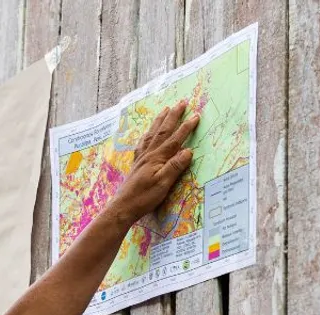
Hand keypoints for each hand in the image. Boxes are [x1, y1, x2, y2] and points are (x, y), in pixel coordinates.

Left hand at [106, 102, 200, 223]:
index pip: (175, 139)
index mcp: (157, 158)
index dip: (186, 127)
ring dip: (160, 121)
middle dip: (173, 116)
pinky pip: (143, 143)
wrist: (124, 206)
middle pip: (163, 131)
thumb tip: (188, 151)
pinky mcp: (137, 164)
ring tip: (165, 110)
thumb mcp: (163, 184)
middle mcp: (149, 154)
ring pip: (152, 134)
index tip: (195, 116)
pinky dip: (148, 134)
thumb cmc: (144, 198)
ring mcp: (141, 158)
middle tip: (181, 103)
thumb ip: (175, 166)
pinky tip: (148, 133)